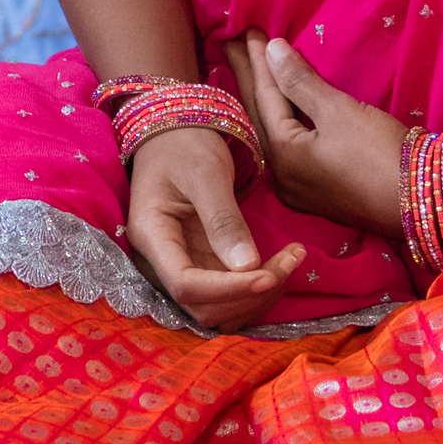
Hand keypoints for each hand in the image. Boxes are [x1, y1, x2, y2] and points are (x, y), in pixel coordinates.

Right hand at [121, 123, 304, 328]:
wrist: (177, 134)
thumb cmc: (186, 145)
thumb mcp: (205, 174)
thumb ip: (224, 219)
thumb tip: (247, 266)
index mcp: (152, 235)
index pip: (185, 285)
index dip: (228, 290)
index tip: (269, 274)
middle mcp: (162, 260)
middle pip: (203, 306)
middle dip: (249, 295)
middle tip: (287, 262)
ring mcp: (183, 265)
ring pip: (220, 310)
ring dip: (259, 297)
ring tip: (290, 260)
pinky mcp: (203, 265)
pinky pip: (231, 296)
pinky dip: (260, 291)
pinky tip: (282, 264)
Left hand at [240, 38, 409, 237]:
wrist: (430, 201)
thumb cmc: (382, 155)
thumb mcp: (339, 112)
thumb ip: (300, 82)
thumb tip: (270, 50)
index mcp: (282, 157)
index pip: (263, 98)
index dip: (256, 62)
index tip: (245, 31)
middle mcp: (282, 176)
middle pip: (261, 115)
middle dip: (249, 78)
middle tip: (231, 43)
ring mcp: (300, 187)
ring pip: (274, 131)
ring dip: (264, 98)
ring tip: (249, 69)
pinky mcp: (320, 192)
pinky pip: (290, 145)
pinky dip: (282, 119)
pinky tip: (279, 107)